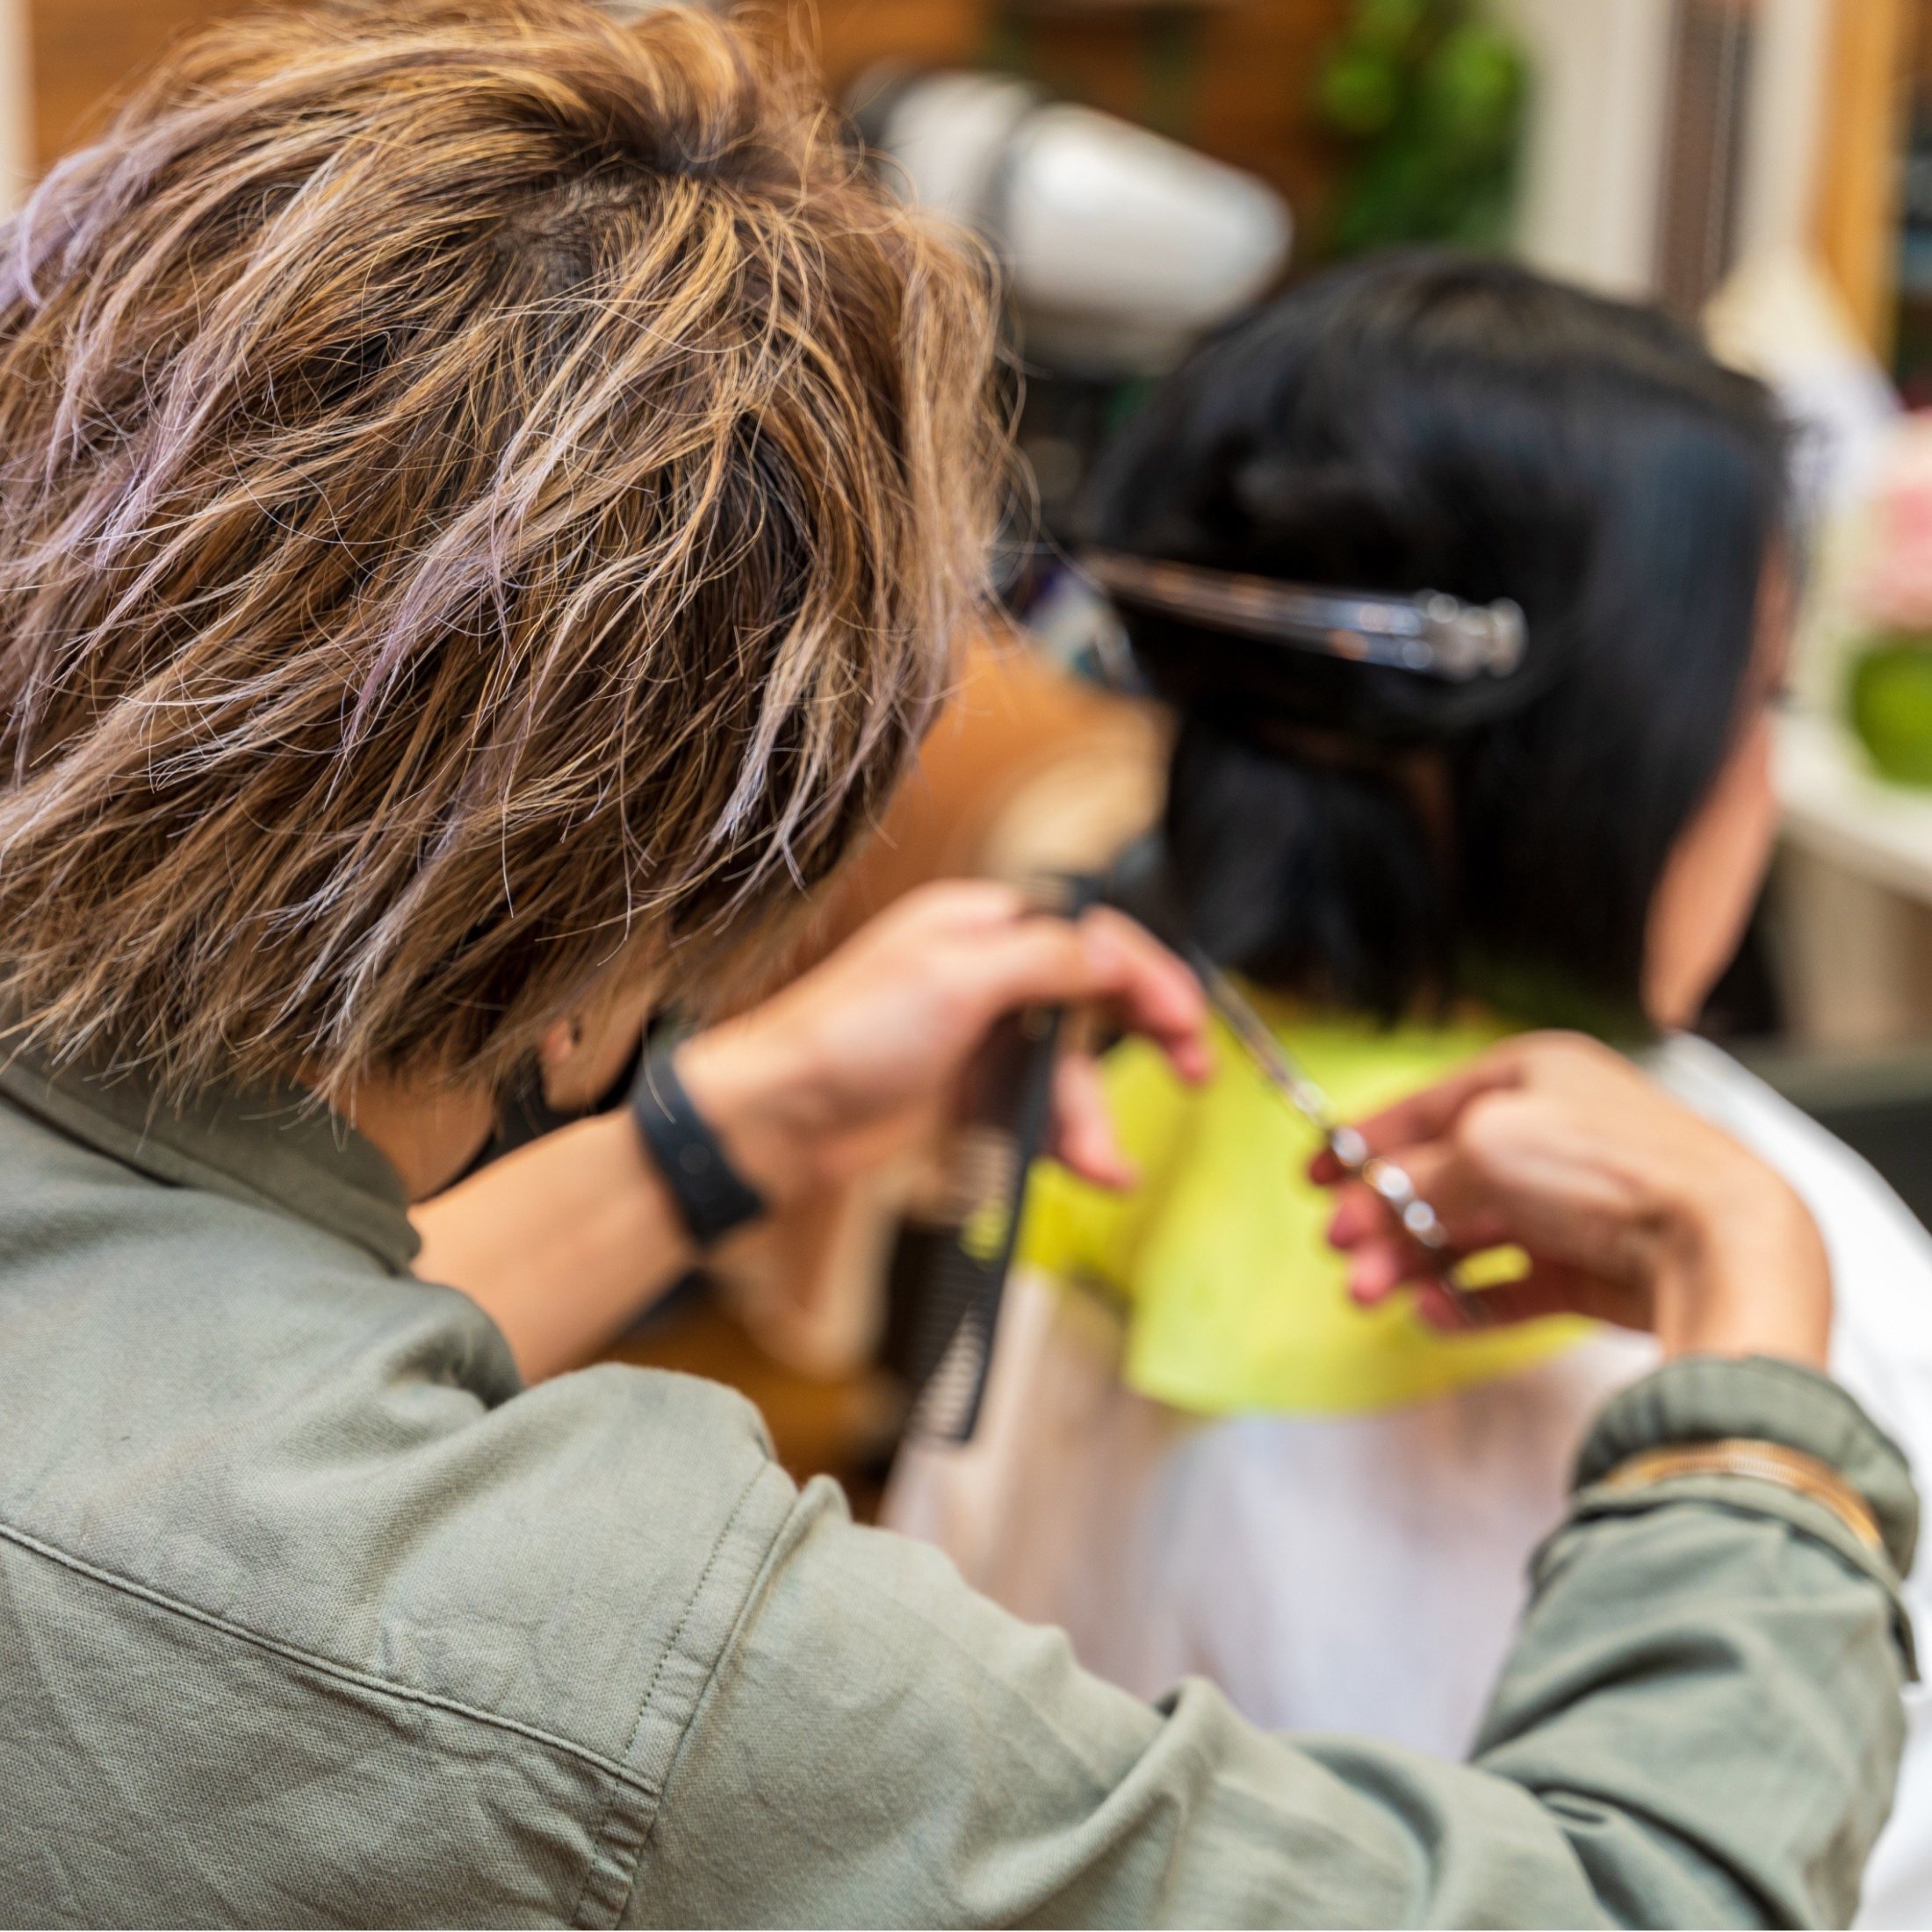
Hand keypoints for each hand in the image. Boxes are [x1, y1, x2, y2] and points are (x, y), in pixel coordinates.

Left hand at [678, 880, 1208, 1204]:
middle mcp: (986, 974)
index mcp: (982, 925)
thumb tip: (1113, 950)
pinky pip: (1035, 1112)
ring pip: (1067, 1070)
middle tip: (1194, 1073)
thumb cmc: (846, 1034)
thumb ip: (1048, 959)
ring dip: (1092, 1118)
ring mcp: (977, 1037)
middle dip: (1142, 1042)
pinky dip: (1062, 1139)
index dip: (1146, 975)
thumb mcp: (958, 978)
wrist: (778, 1120)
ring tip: (1103, 1167)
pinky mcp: (965, 1095)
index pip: (1089, 936)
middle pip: (1091, 1002)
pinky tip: (1086, 1170)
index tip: (1186, 1020)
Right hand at [1316, 1031, 1830, 1366]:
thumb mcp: (1482, 1147)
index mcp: (1536, 1073)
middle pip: (1445, 1178)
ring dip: (1416, 1264)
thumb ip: (1413, 1177)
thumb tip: (1365, 1204)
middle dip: (1385, 1218)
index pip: (1429, 1104)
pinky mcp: (1596, 1269)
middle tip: (1339, 1252)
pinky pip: (1516, 1286)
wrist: (1717, 1241)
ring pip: (1474, 1236)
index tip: (1313, 1176)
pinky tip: (1433, 1314)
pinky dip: (1471, 1301)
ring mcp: (1577, 1204)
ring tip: (1371, 1297)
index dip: (1365, 1140)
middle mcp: (1557, 1133)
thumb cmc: (1604, 1166)